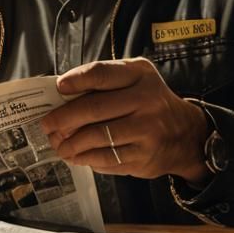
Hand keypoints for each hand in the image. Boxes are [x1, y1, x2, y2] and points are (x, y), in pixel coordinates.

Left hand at [40, 58, 211, 181]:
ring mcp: (146, 131)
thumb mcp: (136, 80)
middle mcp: (146, 101)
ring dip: (70, 143)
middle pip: (94, 108)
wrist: (186, 135)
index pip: (101, 74)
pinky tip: (75, 156)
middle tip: (47, 125)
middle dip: (64, 118)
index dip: (77, 80)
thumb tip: (63, 94)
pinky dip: (85, 158)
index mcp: (140, 76)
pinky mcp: (143, 157)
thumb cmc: (150, 102)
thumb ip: (105, 80)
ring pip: (97, 137)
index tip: (59, 87)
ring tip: (57, 144)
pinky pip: (106, 159)